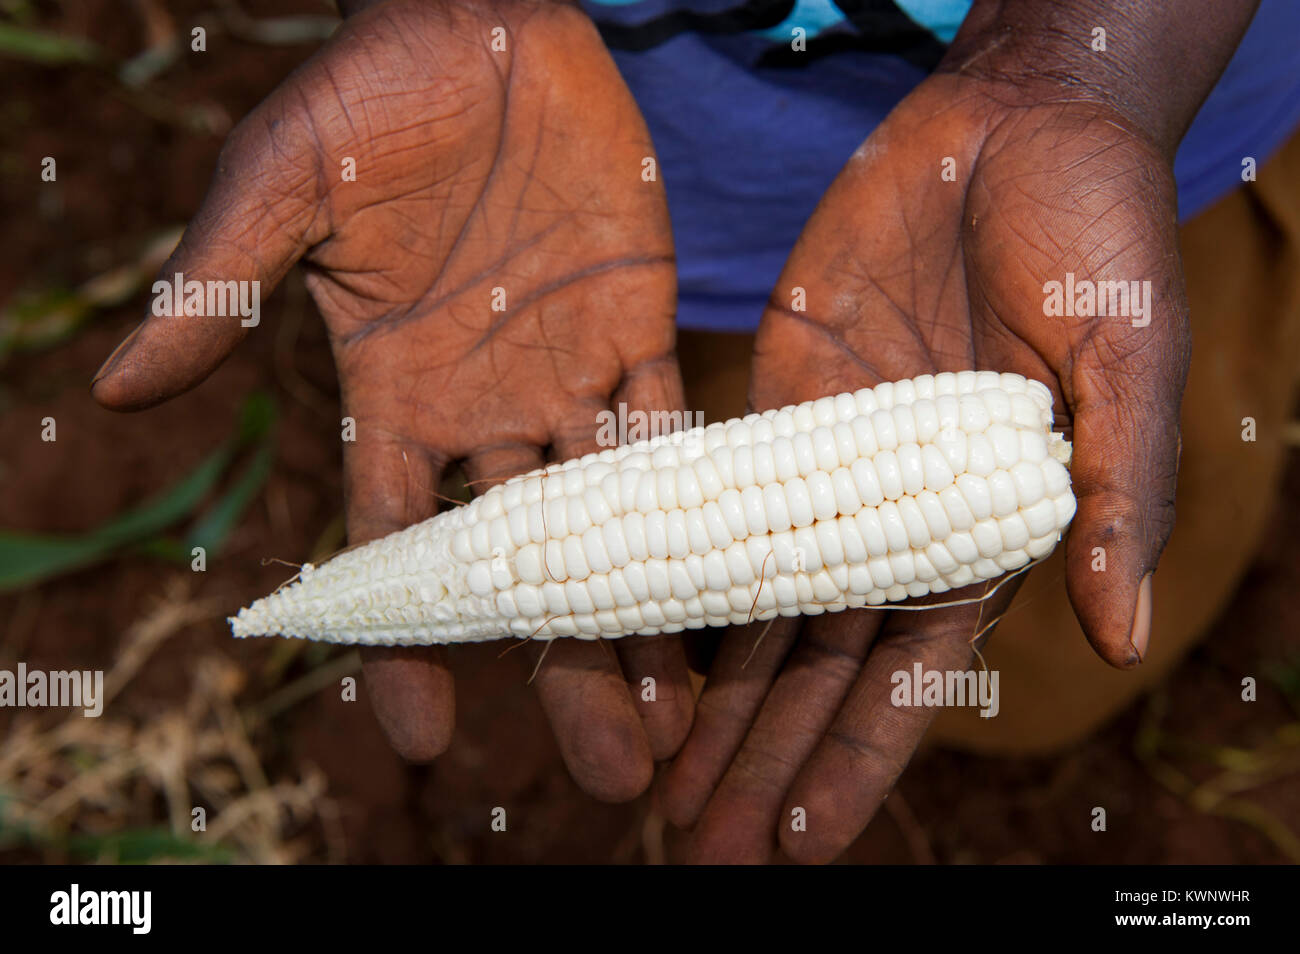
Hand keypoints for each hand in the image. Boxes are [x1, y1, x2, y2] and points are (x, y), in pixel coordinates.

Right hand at [92, 0, 692, 799]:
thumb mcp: (283, 188)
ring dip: (648, 617)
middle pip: (527, 569)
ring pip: (612, 525)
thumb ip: (220, 285)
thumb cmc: (367, 95)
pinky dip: (702, 505)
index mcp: (389, 397)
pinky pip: (671, 437)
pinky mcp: (636, 332)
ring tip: (686, 721)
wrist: (476, 23)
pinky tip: (739, 581)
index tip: (418, 740)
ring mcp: (563, 379)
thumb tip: (118, 384)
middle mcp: (482, 412)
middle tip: (615, 777)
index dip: (406, 643)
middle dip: (566, 668)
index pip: (395, 549)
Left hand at [661, 71, 1188, 860]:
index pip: (914, 669)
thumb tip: (1121, 635)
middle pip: (816, 664)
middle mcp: (891, 518)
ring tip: (657, 785)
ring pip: (751, 603)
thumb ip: (1118, 492)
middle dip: (764, 758)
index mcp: (983, 531)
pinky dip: (668, 567)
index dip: (859, 755)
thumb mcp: (1127, 359)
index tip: (805, 838)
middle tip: (700, 849)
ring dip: (708, 696)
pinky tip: (623, 636)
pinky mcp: (770, 408)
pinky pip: (707, 502)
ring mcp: (822, 469)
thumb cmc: (1096, 236)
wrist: (1010, 132)